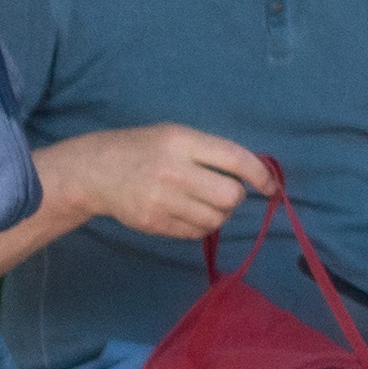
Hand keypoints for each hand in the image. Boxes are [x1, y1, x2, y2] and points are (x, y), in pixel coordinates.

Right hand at [47, 126, 270, 243]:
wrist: (96, 171)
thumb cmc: (143, 149)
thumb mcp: (175, 136)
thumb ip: (210, 151)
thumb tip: (253, 173)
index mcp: (182, 141)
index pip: (235, 159)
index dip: (260, 174)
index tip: (270, 186)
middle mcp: (174, 170)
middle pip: (230, 196)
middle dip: (235, 196)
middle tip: (223, 191)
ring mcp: (163, 200)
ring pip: (216, 218)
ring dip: (219, 213)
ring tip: (203, 202)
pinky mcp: (155, 223)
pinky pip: (197, 232)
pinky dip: (202, 225)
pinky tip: (189, 213)